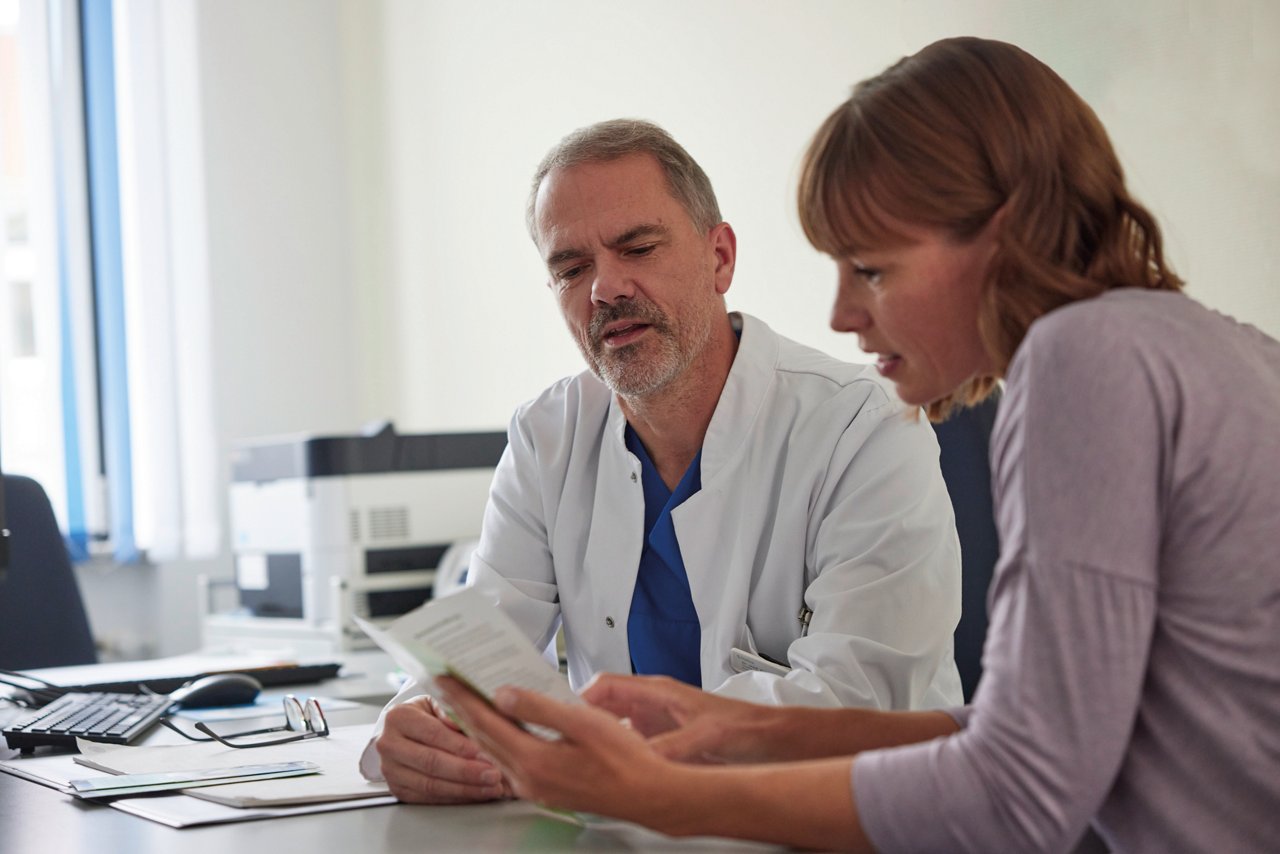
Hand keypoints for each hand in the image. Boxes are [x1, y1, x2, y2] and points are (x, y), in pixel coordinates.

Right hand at [375, 694, 510, 803]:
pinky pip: (430, 798)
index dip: (461, 746)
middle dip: (467, 771)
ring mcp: (391, 770)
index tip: (485, 753)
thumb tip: (468, 722)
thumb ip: (452, 710)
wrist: (403, 732)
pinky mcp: (398, 790)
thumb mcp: (436, 702)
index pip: (434, 733)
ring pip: (431, 784)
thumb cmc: (424, 715)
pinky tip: (475, 793)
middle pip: (432, 762)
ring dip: (465, 789)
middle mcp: (389, 744)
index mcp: (398, 717)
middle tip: (493, 774)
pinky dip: (456, 798)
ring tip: (490, 787)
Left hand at [435, 676, 671, 822]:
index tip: (445, 677)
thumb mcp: (583, 723)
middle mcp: (527, 778)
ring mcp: (535, 787)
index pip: (486, 722)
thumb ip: (540, 708)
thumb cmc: (625, 760)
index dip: (463, 697)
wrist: (648, 795)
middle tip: (446, 685)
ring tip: (467, 700)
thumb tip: (503, 696)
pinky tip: (503, 726)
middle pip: (483, 737)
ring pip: (495, 750)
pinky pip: (510, 761)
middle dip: (462, 708)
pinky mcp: (545, 789)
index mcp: (534, 760)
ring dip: (478, 724)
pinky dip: (499, 739)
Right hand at [582, 672, 779, 762]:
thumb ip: (672, 746)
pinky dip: (615, 759)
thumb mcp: (704, 736)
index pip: (606, 686)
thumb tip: (642, 760)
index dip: (581, 700)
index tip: (564, 719)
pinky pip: (628, 749)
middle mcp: (651, 706)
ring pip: (612, 730)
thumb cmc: (742, 726)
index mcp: (658, 692)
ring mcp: (654, 725)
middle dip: (580, 723)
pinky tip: (610, 775)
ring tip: (579, 760)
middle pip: (602, 708)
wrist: (768, 740)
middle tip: (563, 744)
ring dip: (597, 743)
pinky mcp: (661, 744)